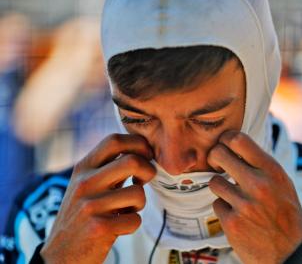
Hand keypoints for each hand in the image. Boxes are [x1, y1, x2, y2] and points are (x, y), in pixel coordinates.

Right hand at [40, 134, 155, 263]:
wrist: (61, 255)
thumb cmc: (82, 216)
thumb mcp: (88, 184)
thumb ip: (109, 167)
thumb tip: (142, 151)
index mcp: (84, 167)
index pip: (114, 140)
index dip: (138, 144)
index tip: (146, 156)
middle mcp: (85, 182)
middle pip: (132, 161)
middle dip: (148, 170)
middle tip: (144, 181)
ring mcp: (90, 205)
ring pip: (138, 193)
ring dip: (139, 204)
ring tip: (125, 210)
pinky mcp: (98, 227)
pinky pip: (135, 220)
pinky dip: (132, 225)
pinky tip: (118, 227)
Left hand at [207, 131, 301, 263]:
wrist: (290, 252)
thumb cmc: (286, 215)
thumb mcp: (282, 182)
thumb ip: (260, 165)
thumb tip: (235, 146)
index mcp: (272, 170)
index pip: (238, 139)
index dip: (225, 139)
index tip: (224, 145)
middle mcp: (257, 184)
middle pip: (218, 154)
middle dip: (214, 157)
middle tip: (218, 165)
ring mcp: (243, 204)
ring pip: (214, 182)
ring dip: (221, 188)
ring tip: (233, 196)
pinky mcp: (231, 223)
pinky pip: (216, 205)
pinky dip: (224, 209)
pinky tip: (237, 215)